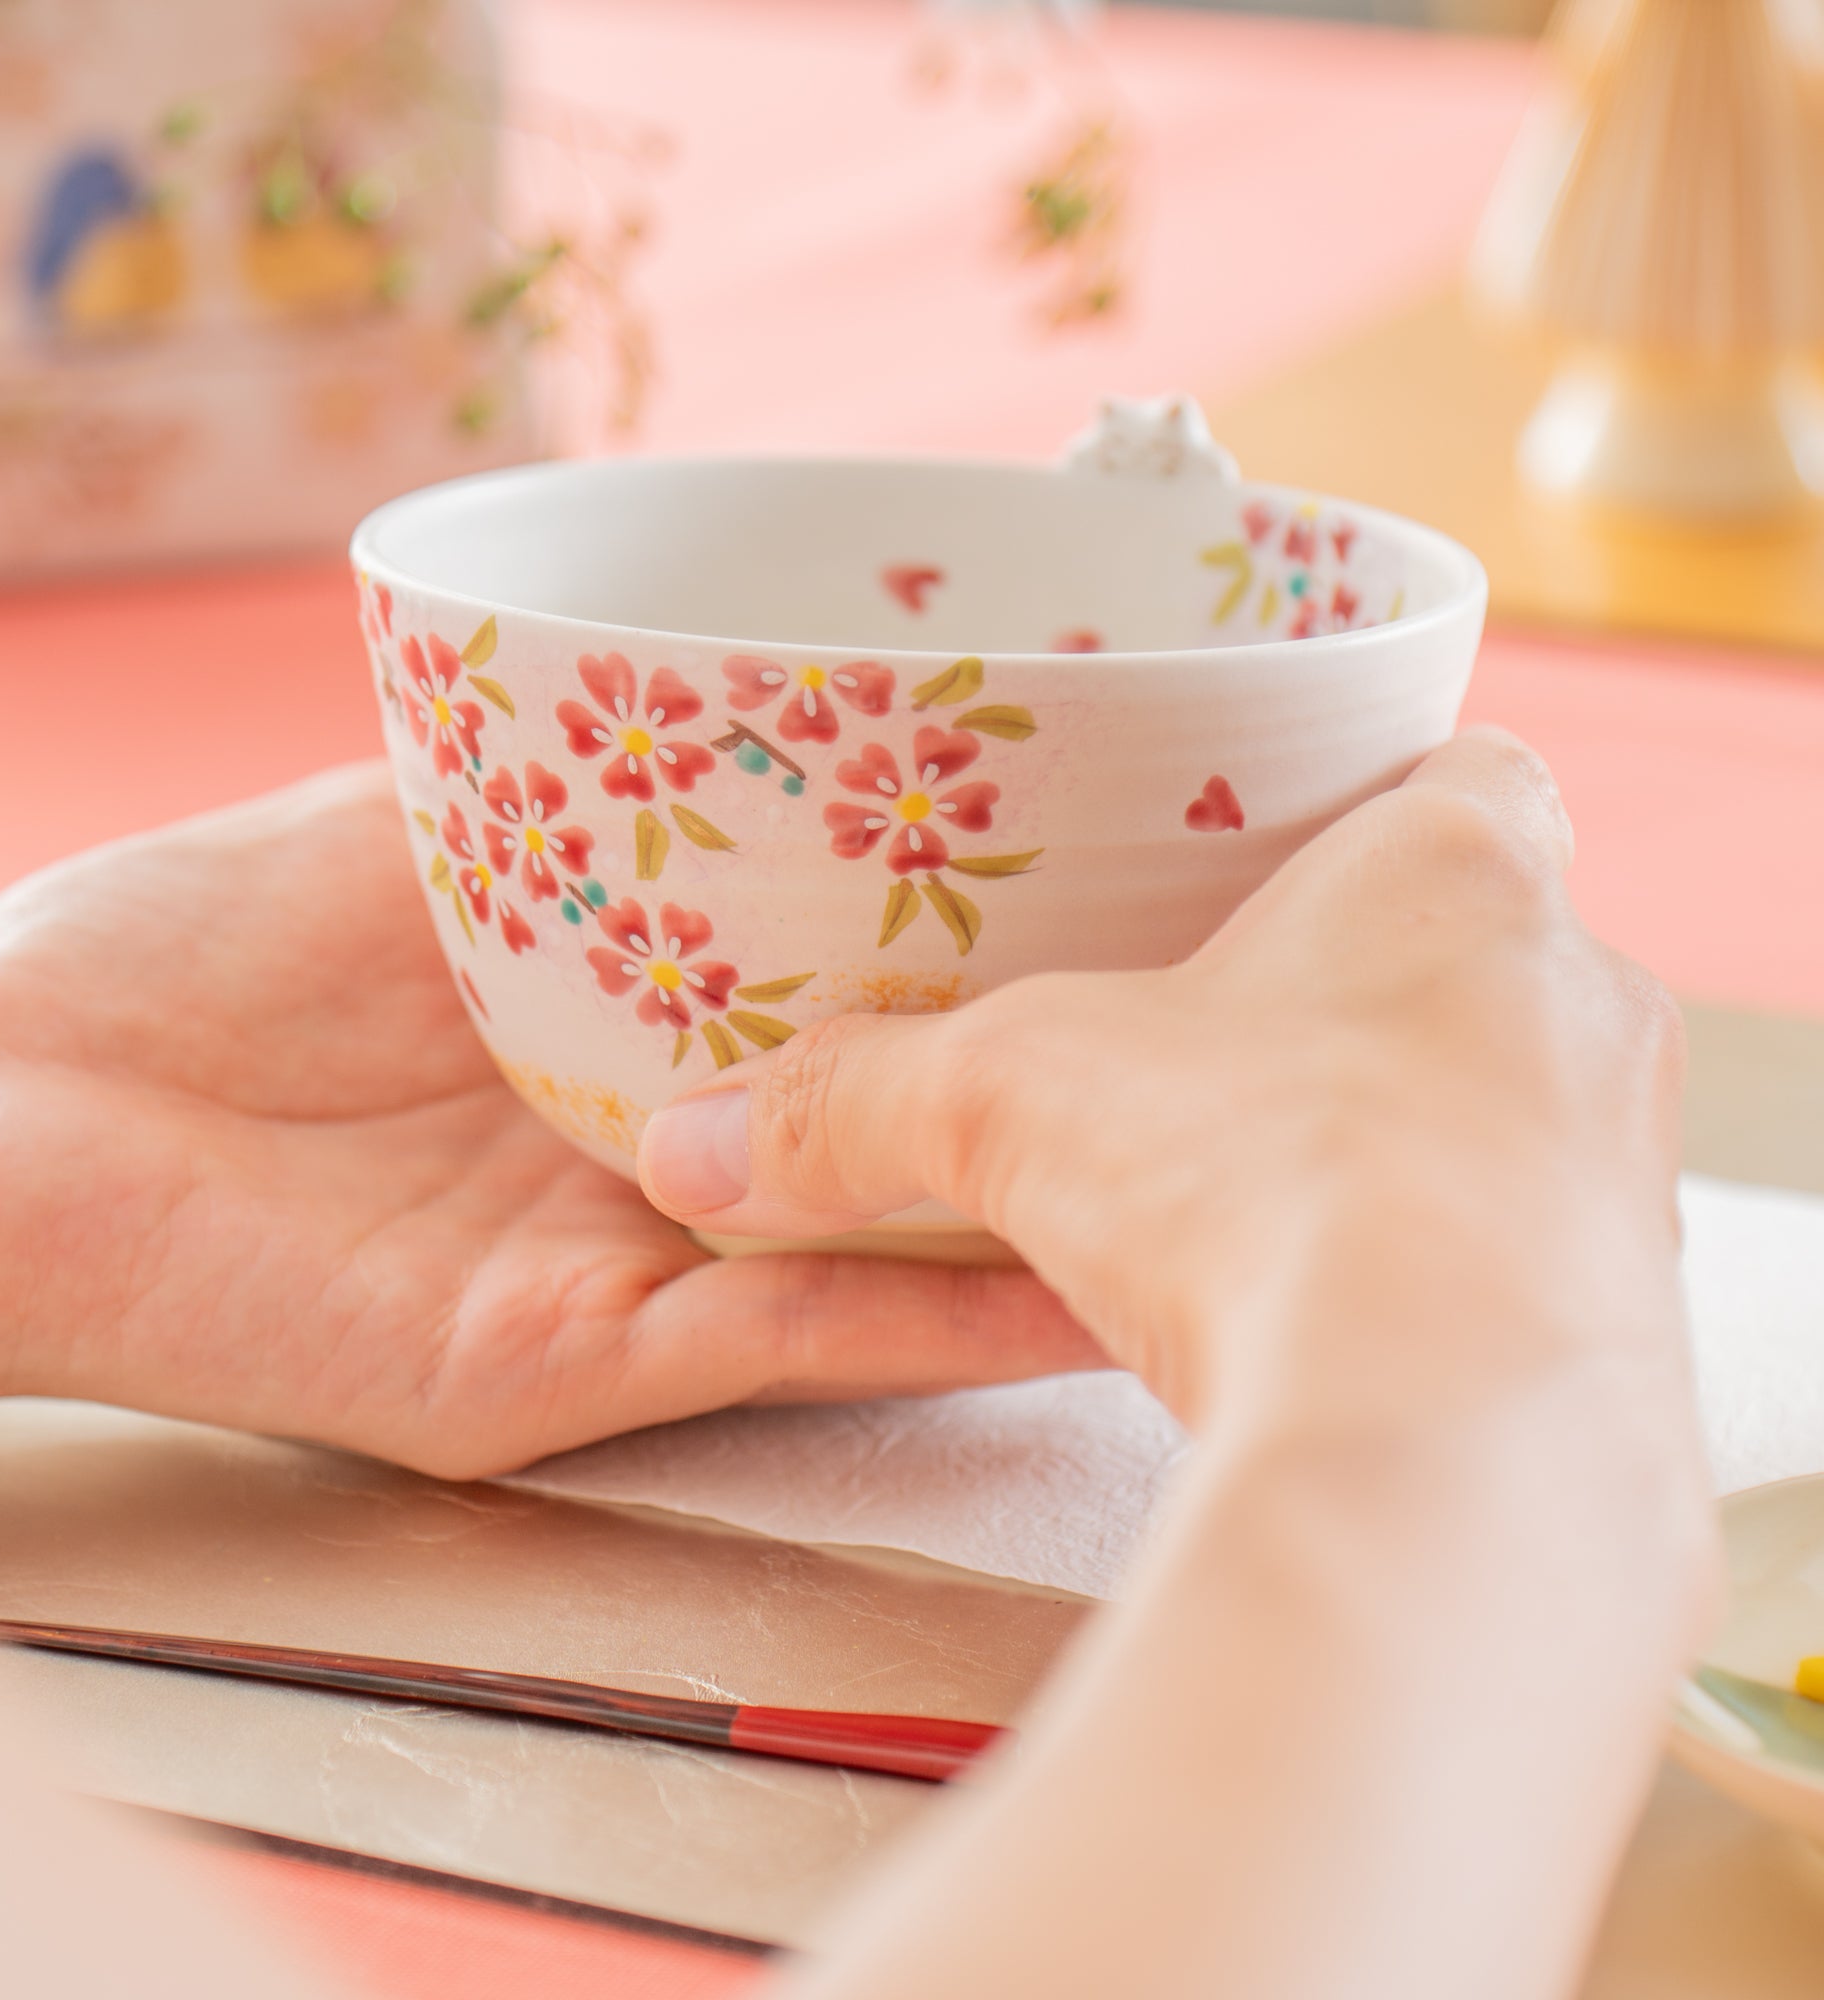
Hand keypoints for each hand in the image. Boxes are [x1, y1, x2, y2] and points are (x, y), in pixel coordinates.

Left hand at [0, 765, 1095, 1473]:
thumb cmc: (138, 975)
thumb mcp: (373, 843)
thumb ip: (522, 796)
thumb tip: (665, 682)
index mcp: (590, 1044)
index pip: (811, 1003)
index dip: (943, 957)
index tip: (1090, 885)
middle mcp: (625, 1165)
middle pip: (858, 1135)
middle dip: (1012, 1085)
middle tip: (1195, 1020)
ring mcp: (606, 1272)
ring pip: (858, 1251)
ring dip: (1015, 1219)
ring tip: (1184, 1160)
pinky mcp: (560, 1363)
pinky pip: (775, 1331)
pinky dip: (918, 1313)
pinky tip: (1052, 1272)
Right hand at [641, 730, 1695, 1444]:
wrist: (1447, 1439)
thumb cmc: (1258, 1181)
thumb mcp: (1012, 1105)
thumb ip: (854, 1105)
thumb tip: (692, 1143)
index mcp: (1456, 871)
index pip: (1473, 770)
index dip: (1389, 794)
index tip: (1307, 840)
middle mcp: (1576, 999)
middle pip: (1490, 950)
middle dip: (1380, 986)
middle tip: (1253, 1026)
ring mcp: (1623, 1163)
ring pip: (1522, 1110)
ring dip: (1424, 1136)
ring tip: (1284, 1185)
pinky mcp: (1628, 1314)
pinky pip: (1536, 1257)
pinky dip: (1447, 1270)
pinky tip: (1344, 1312)